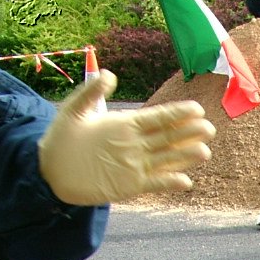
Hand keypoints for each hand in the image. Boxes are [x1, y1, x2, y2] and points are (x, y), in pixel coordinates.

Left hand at [38, 71, 214, 205]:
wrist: (51, 171)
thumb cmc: (61, 139)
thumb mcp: (73, 110)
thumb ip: (91, 92)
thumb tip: (110, 74)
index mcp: (127, 124)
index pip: (158, 117)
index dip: (178, 113)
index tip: (197, 108)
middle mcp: (136, 144)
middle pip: (169, 137)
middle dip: (190, 133)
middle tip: (208, 128)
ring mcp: (136, 165)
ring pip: (167, 159)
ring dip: (186, 156)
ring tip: (203, 152)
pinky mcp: (131, 185)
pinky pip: (155, 183)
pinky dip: (170, 183)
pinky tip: (185, 181)